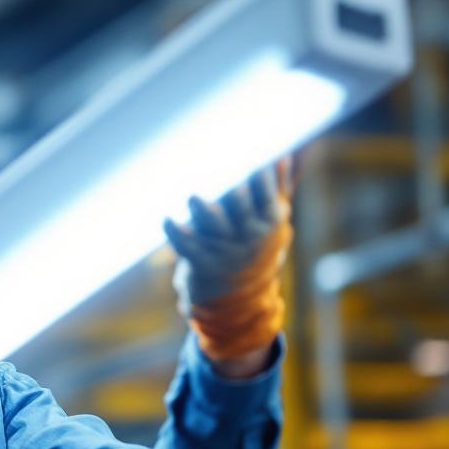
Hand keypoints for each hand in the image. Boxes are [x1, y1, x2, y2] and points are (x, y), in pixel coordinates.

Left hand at [163, 159, 292, 373]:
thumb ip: (275, 187)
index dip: (256, 171)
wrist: (236, 300)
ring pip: (215, 226)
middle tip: (215, 160)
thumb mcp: (271, 221)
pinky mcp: (203, 263)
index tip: (246, 148)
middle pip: (240, 205)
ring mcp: (227, 251)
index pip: (265, 192)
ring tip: (191, 196)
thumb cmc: (253, 248)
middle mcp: (250, 237)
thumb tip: (283, 154)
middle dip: (229, 185)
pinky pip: (187, 247)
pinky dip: (176, 233)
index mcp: (270, 222)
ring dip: (203, 209)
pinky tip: (166, 219)